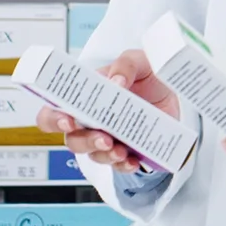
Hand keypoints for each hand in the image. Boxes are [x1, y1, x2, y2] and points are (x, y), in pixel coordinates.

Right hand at [35, 49, 178, 169]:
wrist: (172, 92)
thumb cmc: (146, 75)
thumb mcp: (138, 61)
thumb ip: (124, 65)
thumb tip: (116, 82)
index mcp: (84, 98)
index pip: (54, 111)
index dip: (54, 118)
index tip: (67, 120)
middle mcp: (90, 122)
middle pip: (72, 139)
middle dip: (85, 141)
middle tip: (102, 138)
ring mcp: (106, 138)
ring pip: (93, 155)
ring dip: (105, 155)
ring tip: (120, 150)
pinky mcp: (125, 150)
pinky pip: (118, 165)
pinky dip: (124, 165)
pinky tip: (132, 160)